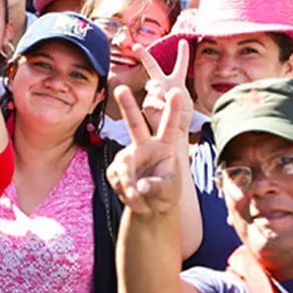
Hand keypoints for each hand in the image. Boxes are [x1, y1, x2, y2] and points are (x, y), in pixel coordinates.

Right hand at [105, 85, 189, 216]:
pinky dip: (123, 190)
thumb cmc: (166, 193)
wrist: (150, 205)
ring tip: (135, 197)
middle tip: (120, 88)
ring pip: (123, 163)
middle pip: (134, 123)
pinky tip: (131, 197)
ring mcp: (129, 155)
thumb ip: (157, 187)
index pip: (169, 126)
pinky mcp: (116, 167)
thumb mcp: (169, 192)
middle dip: (127, 106)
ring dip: (128, 182)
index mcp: (165, 146)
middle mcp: (145, 145)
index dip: (172, 109)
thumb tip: (140, 186)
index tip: (177, 91)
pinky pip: (116, 177)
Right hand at [136, 40, 192, 136]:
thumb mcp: (184, 103)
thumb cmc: (180, 120)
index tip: (183, 41)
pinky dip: (160, 105)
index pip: (180, 65)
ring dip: (162, 93)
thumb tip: (157, 88)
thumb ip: (172, 92)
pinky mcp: (148, 105)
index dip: (182, 54)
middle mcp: (162, 86)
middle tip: (136, 46)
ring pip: (154, 85)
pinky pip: (152, 100)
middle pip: (153, 66)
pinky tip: (162, 108)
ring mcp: (154, 95)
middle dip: (144, 55)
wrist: (174, 135)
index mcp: (176, 83)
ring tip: (168, 104)